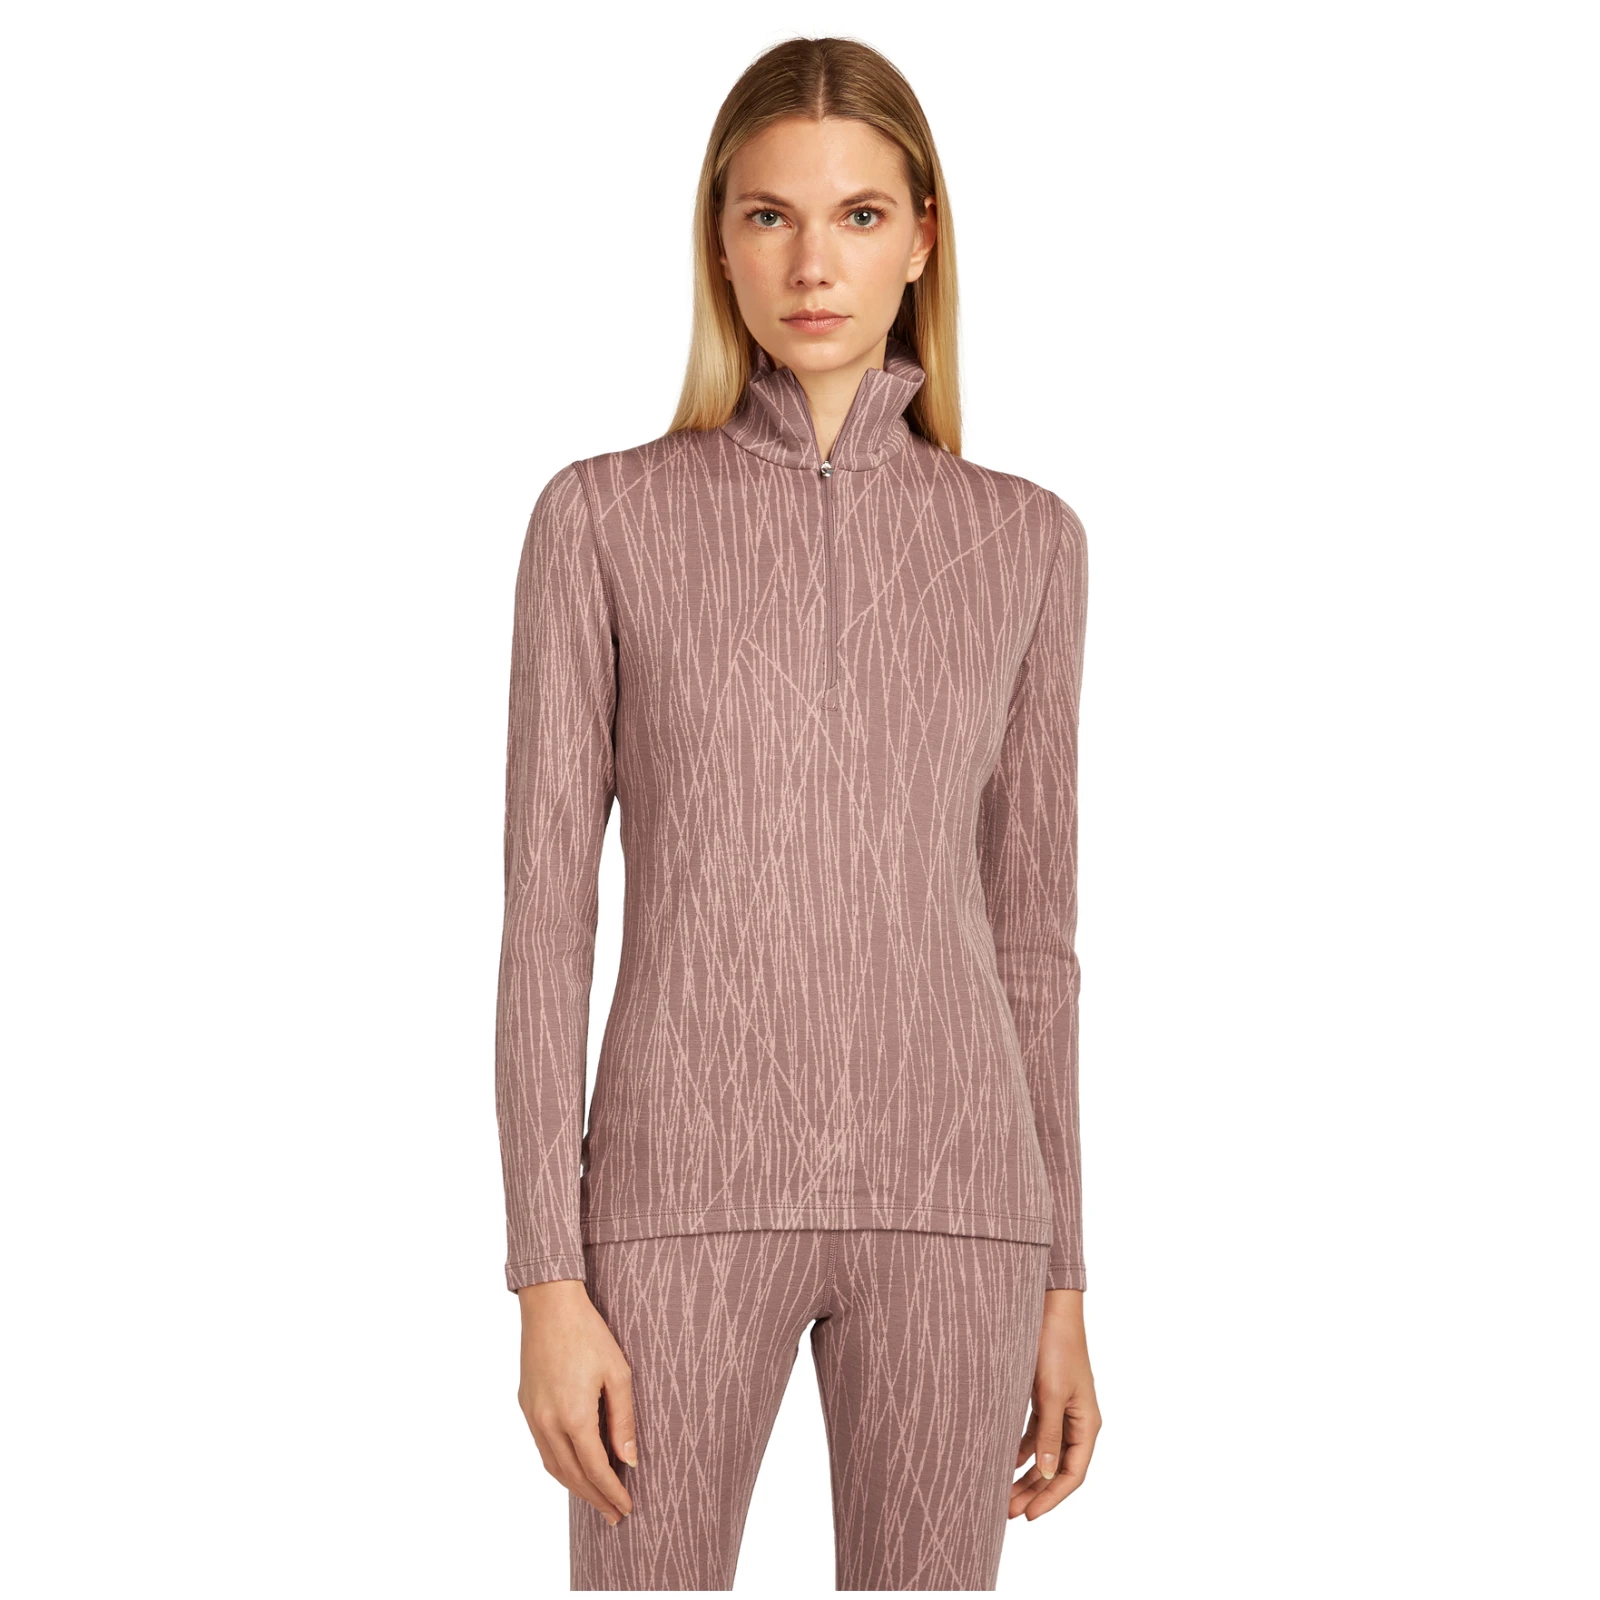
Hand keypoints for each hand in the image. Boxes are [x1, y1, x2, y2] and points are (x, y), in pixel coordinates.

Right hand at [516, 1279, 636, 1524]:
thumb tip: (629, 1459)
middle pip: (572, 1475)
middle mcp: (548, 1422)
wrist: (549, 1305)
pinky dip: (559, 1466)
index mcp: (574, 1415)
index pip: (595, 1469)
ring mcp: (533, 1415)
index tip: (627, 1507)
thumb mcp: (618, 1373)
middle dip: (595, 1498)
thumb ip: (623, 1419)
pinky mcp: (526, 1405)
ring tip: (597, 1500)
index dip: (612, 1491)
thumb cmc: (589, 1333)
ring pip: (553, 1466)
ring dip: (575, 1487)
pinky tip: (574, 1468)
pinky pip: (542, 1448)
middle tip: (615, 1516)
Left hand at [1010, 1287, 1100, 1518]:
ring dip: (1025, 1474)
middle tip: (1007, 1511)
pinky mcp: (1046, 1399)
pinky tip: (1004, 1463)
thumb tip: (1047, 1473)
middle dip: (1034, 1491)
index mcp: (1087, 1424)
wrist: (1050, 1309)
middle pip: (1057, 1469)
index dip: (1051, 1498)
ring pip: (1044, 1454)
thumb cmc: (1056, 1347)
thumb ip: (1049, 1434)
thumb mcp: (1051, 1393)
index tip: (1029, 1515)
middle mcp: (1077, 1422)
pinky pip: (1035, 1435)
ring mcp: (1061, 1411)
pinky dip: (1021, 1451)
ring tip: (1001, 1494)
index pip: (1072, 1474)